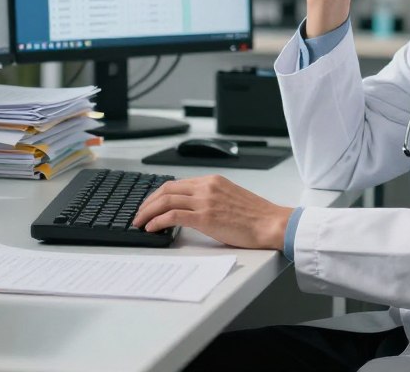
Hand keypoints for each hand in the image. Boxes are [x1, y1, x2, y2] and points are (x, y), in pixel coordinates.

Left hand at [132, 175, 292, 249]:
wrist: (271, 223)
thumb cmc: (255, 216)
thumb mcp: (230, 198)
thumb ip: (210, 199)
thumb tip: (190, 210)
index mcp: (212, 181)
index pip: (177, 184)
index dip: (158, 195)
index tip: (150, 205)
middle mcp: (206, 187)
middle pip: (166, 189)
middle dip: (148, 202)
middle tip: (139, 214)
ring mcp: (205, 201)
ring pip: (166, 200)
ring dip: (148, 212)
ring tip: (140, 222)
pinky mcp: (205, 217)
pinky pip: (173, 215)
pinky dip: (158, 221)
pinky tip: (152, 228)